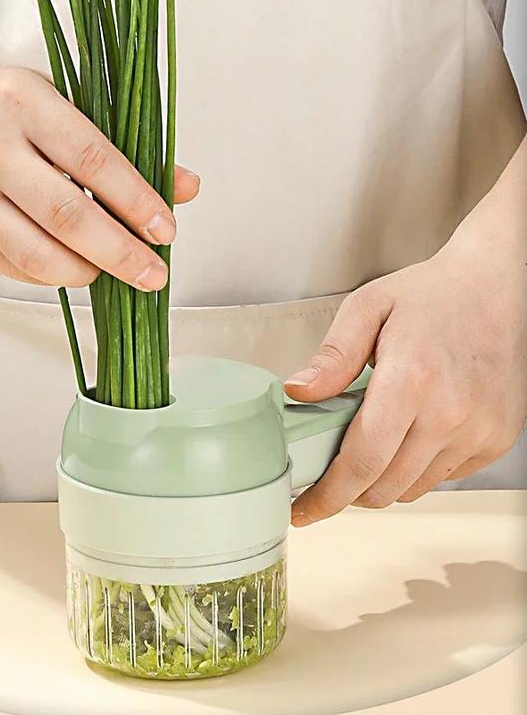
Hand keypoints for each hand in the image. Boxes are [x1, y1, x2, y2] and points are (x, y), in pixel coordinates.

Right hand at [0, 0, 198, 286]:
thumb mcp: (58, 102)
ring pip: (37, 254)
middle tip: (155, 273)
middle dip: (121, 253)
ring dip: (88, 272)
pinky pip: (13, 267)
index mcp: (22, 102)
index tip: (167, 228)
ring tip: (118, 273)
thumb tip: (184, 187)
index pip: (92, 158)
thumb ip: (120, 144)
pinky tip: (77, 266)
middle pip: (67, 216)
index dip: (136, 200)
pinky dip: (53, 274)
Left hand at [287, 141, 526, 524]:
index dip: (327, 496)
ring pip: (414, 489)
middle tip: (328, 473)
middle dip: (348, 492)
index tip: (303, 510)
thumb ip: (332, 357)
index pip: (361, 464)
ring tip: (370, 446)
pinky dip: (418, 469)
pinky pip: (445, 477)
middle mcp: (450, 414)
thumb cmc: (430, 294)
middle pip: (384, 487)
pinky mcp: (496, 440)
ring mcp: (479, 432)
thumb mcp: (367, 308)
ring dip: (383, 481)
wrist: (498, 286)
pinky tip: (409, 435)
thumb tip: (297, 393)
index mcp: (411, 380)